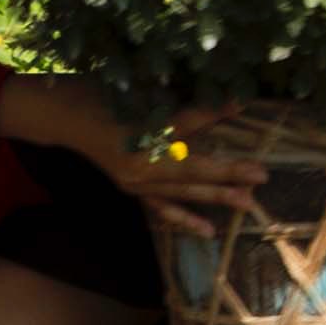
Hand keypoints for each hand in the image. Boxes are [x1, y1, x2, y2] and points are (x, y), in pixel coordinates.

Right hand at [3, 75, 270, 211]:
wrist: (64, 117)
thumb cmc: (102, 95)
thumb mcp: (140, 92)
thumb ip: (183, 104)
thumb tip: (230, 102)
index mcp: (137, 135)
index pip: (183, 124)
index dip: (212, 114)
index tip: (240, 107)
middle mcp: (139, 163)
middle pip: (190, 168)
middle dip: (227, 173)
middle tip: (261, 175)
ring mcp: (135, 181)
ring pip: (181, 191)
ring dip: (215, 197)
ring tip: (248, 203)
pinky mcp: (133, 188)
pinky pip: (162, 208)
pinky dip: (184, 219)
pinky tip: (208, 232)